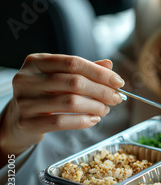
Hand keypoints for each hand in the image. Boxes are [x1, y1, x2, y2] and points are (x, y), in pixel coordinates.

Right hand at [0, 53, 123, 162]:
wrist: (18, 119)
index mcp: (36, 62)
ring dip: (95, 107)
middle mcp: (27, 79)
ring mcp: (25, 101)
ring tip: (105, 110)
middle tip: (116, 98)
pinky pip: (61, 122)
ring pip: (70, 102)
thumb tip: (109, 65)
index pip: (74, 63)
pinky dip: (83, 121)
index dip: (99, 72)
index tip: (118, 82)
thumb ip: (83, 70)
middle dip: (101, 91)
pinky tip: (94, 120)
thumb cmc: (44, 94)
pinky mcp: (27, 122)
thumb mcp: (60, 77)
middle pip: (74, 82)